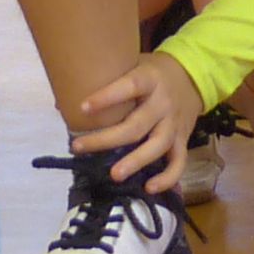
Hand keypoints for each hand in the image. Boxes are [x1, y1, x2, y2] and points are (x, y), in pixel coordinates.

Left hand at [69, 48, 203, 197]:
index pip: (130, 86)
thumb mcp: (132, 64)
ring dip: (136, 161)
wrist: (192, 77)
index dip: (107, 97)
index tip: (82, 108)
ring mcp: (175, 123)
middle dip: (107, 139)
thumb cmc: (151, 74)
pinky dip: (167, 178)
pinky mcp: (183, 140)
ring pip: (157, 145)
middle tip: (79, 147)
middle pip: (137, 124)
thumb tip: (61, 104)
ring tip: (114, 175)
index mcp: (149, 79)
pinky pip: (179, 162)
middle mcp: (164, 103)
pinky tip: (149, 188)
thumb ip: (105, 82)